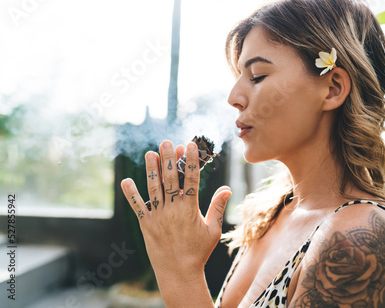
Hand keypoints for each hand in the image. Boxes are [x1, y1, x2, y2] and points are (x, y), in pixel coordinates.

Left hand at [120, 140, 231, 279]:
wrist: (179, 273)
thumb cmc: (199, 251)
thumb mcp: (213, 230)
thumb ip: (217, 208)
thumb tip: (227, 189)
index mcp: (190, 209)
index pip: (192, 180)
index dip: (191, 161)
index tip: (190, 146)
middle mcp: (173, 210)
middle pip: (171, 179)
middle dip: (169, 159)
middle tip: (166, 142)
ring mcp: (158, 216)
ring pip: (154, 188)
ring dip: (151, 170)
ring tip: (149, 153)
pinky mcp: (146, 224)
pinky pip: (137, 207)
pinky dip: (131, 194)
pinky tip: (126, 181)